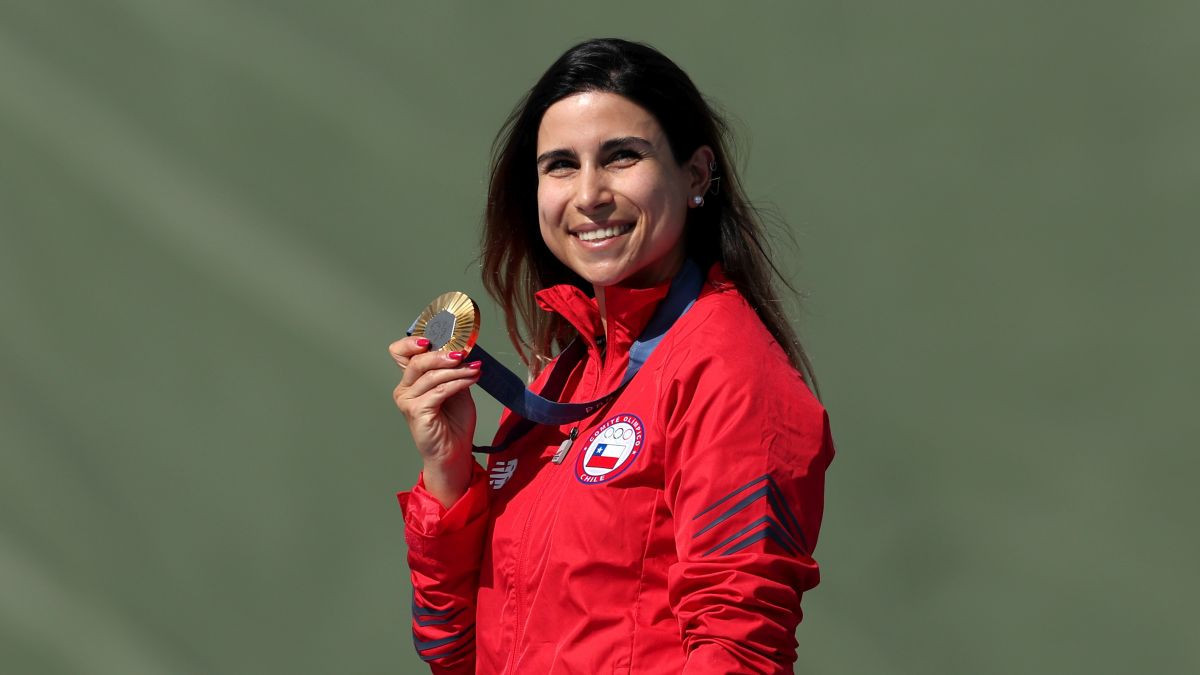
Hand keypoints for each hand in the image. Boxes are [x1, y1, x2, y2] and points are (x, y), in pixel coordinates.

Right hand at [389, 336, 481, 505]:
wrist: (455, 452)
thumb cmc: (454, 422)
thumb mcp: (456, 387)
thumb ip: (454, 369)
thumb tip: (462, 347)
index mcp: (411, 380)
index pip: (400, 351)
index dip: (413, 341)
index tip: (435, 335)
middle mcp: (404, 389)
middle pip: (417, 361)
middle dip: (442, 353)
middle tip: (463, 352)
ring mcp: (407, 401)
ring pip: (430, 375)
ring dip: (457, 369)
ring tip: (474, 368)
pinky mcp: (416, 412)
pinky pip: (439, 391)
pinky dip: (458, 382)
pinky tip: (472, 379)